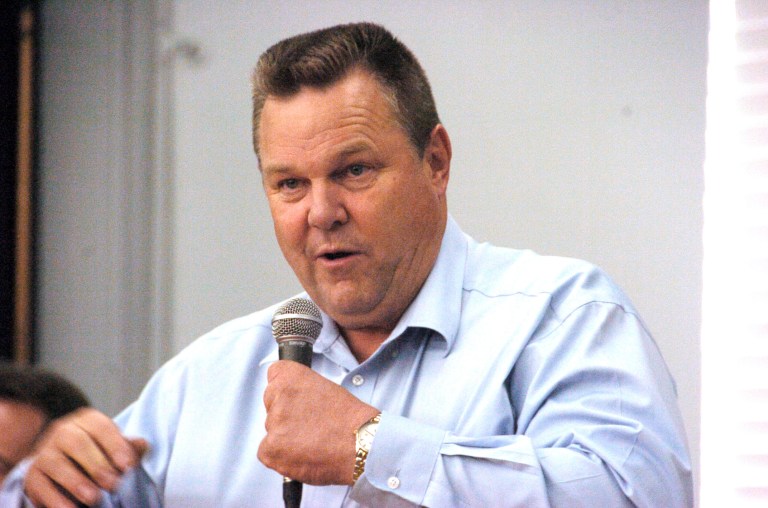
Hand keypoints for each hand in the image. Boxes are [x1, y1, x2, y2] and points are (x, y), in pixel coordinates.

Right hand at [24, 407, 147, 506]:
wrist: (63, 464)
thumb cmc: (97, 454)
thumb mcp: (113, 447)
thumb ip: (128, 447)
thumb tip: (143, 445)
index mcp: (87, 421)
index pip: (101, 427)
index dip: (116, 445)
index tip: (129, 466)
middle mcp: (63, 431)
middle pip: (77, 443)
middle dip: (98, 465)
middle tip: (114, 485)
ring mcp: (44, 452)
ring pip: (57, 463)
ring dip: (77, 482)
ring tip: (95, 498)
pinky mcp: (32, 475)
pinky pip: (41, 486)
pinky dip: (56, 500)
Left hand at [258, 361, 378, 485]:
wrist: (360, 443)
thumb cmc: (349, 418)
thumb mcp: (325, 388)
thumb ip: (301, 390)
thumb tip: (290, 401)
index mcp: (291, 376)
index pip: (274, 374)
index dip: (285, 388)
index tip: (295, 398)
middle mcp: (278, 395)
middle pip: (271, 404)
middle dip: (284, 414)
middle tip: (308, 424)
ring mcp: (273, 423)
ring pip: (272, 429)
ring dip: (285, 436)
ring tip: (312, 442)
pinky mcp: (271, 449)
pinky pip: (266, 452)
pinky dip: (281, 456)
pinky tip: (301, 455)